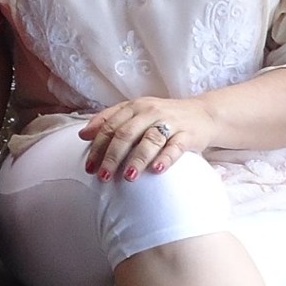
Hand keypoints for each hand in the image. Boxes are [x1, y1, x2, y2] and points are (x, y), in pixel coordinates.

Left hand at [78, 96, 215, 180]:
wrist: (203, 114)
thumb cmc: (163, 117)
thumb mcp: (136, 113)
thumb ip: (110, 120)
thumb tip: (83, 135)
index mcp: (134, 107)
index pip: (110, 126)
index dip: (97, 147)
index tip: (89, 167)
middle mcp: (150, 111)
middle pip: (126, 134)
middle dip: (112, 156)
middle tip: (103, 176)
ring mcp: (170, 122)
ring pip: (150, 140)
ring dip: (137, 159)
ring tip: (128, 178)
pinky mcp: (188, 134)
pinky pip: (175, 147)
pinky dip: (165, 159)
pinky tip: (156, 171)